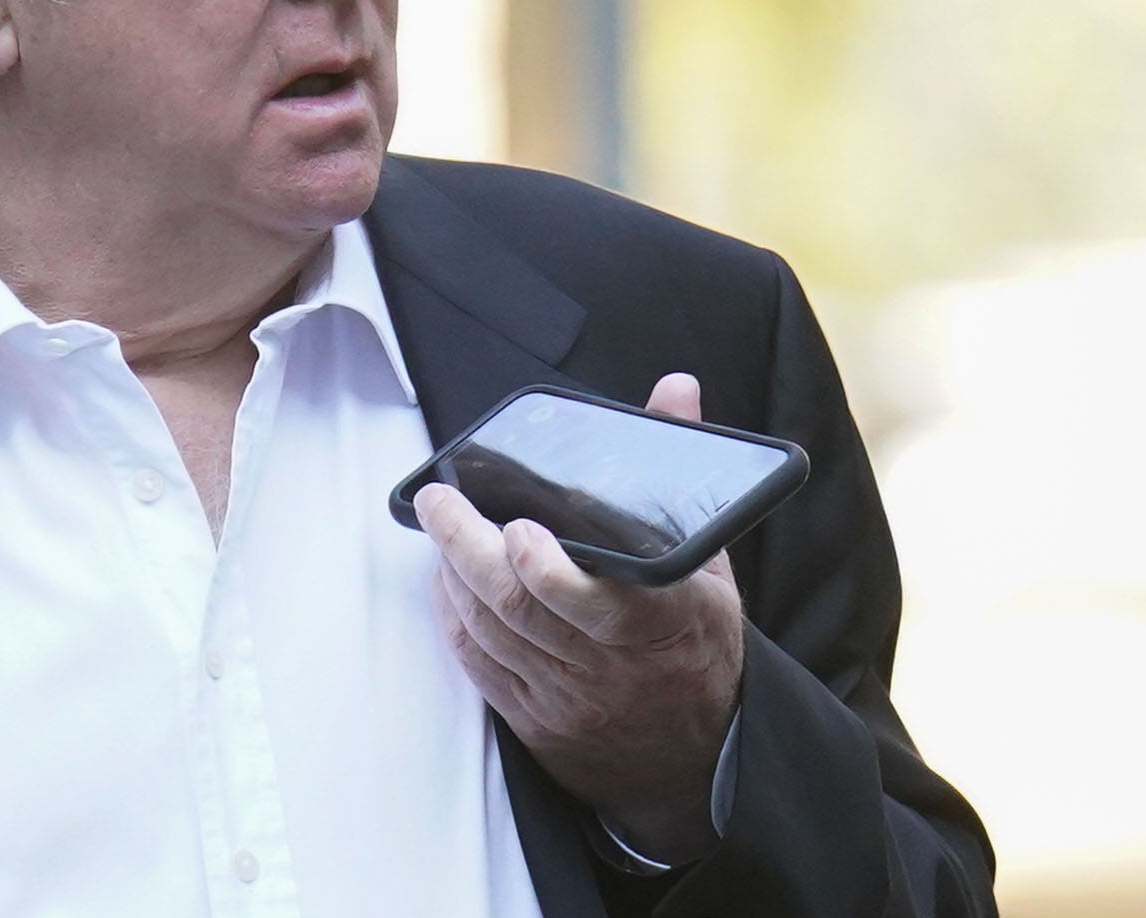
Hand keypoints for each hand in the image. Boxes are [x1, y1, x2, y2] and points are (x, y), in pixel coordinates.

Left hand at [414, 372, 744, 864]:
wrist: (694, 758)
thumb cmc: (696, 642)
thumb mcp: (707, 563)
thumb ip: (677, 474)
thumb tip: (676, 388)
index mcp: (666, 623)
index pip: (601, 603)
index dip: (551, 572)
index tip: (521, 530)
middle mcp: (612, 665)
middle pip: (524, 608)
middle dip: (469, 548)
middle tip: (438, 500)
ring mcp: (569, 697)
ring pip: (493, 632)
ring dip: (453, 575)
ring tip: (438, 524)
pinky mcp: (536, 720)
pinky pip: (480, 665)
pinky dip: (454, 617)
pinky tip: (444, 579)